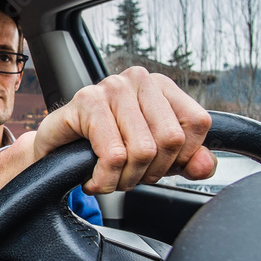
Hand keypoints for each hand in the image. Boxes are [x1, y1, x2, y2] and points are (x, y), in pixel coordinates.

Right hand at [0, 67, 216, 198]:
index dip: (181, 157)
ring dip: (124, 180)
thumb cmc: (104, 147)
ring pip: (142, 150)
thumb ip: (186, 160)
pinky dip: (104, 180)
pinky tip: (92, 179)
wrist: (54, 150)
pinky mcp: (86, 102)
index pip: (197, 123)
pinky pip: (113, 155)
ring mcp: (112, 87)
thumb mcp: (153, 157)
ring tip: (109, 177)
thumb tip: (206, 166)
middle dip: (150, 173)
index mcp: (162, 86)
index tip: (156, 166)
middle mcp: (139, 79)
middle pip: (170, 139)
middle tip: (128, 176)